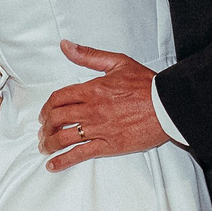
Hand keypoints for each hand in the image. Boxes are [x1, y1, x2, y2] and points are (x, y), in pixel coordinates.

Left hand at [39, 40, 167, 170]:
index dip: (47, 107)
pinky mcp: (109, 145)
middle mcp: (92, 109)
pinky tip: (53, 164)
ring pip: (63, 137)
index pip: (59, 98)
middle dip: (45, 126)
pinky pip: (80, 154)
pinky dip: (63, 160)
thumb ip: (89, 55)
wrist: (168, 105)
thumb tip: (66, 45)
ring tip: (45, 147)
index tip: (44, 114)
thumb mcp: (118, 62)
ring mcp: (99, 129)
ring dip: (49, 143)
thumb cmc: (146, 84)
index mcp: (92, 89)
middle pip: (56, 118)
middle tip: (43, 131)